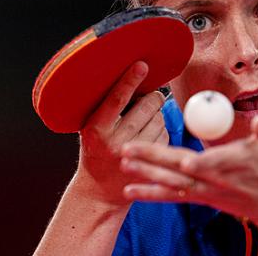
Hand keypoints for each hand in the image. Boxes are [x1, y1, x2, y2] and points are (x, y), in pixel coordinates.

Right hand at [75, 61, 168, 205]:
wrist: (99, 192)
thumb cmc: (95, 151)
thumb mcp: (91, 130)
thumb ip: (106, 109)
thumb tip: (133, 79)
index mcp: (96, 130)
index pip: (116, 100)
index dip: (130, 81)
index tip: (142, 65)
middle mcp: (115, 142)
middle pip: (146, 107)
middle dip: (152, 97)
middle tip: (150, 96)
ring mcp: (135, 154)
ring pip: (159, 119)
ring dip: (156, 114)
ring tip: (143, 121)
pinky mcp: (151, 163)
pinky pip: (165, 135)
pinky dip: (161, 130)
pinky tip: (149, 136)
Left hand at [119, 114, 257, 226]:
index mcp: (236, 163)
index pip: (218, 164)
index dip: (204, 163)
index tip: (188, 161)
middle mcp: (216, 180)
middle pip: (182, 170)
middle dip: (155, 159)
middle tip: (129, 149)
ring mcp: (205, 190)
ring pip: (172, 183)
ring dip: (146, 174)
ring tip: (124, 163)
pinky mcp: (199, 196)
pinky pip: (171, 196)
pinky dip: (150, 193)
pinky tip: (129, 189)